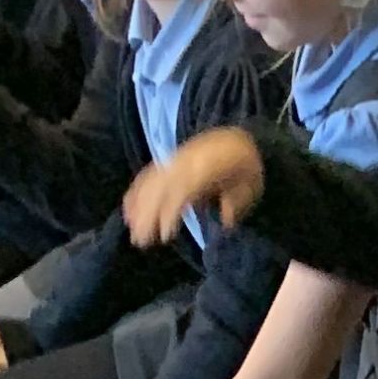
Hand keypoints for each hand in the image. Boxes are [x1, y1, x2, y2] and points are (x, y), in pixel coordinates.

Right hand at [127, 130, 264, 246]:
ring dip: (138, 205)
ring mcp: (177, 159)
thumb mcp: (249, 186)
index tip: (164, 235)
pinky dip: (137, 190)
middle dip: (148, 214)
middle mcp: (186, 161)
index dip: (170, 212)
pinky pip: (149, 174)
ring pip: (151, 181)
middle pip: (160, 186)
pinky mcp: (172, 161)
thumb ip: (235, 203)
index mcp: (206, 167)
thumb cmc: (247, 166)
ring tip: (132, 229)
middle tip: (140, 241)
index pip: (182, 190)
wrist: (241, 137)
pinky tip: (128, 207)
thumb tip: (224, 220)